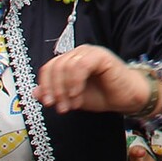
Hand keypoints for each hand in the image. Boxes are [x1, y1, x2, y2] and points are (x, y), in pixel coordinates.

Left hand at [33, 45, 157, 114]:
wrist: (127, 98)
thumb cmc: (103, 95)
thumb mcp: (72, 99)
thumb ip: (55, 94)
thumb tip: (35, 92)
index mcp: (70, 62)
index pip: (49, 68)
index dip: (45, 85)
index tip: (48, 103)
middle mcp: (78, 54)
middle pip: (55, 66)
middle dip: (55, 90)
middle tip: (61, 107)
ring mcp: (90, 53)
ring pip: (65, 65)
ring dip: (65, 89)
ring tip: (72, 104)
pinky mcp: (101, 56)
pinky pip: (80, 65)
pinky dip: (75, 82)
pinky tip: (77, 95)